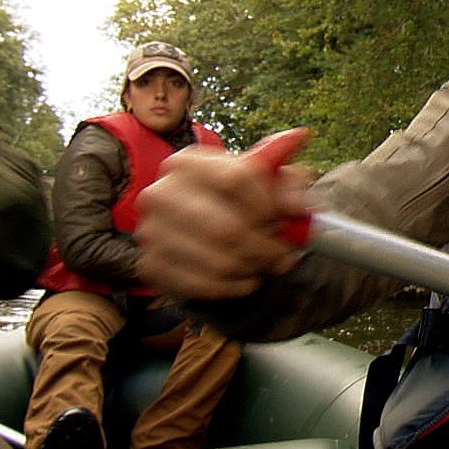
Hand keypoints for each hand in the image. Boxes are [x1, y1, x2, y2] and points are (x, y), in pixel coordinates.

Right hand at [134, 128, 315, 299]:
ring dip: (254, 267)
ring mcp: (151, 231)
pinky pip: (204, 285)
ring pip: (219, 261)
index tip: (290, 217)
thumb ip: (288, 180)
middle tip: (285, 252)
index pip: (235, 178)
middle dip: (266, 246)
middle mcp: (160, 193)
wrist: (202, 231)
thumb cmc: (240, 200)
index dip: (270, 204)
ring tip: (266, 263)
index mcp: (187, 162)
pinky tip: (246, 277)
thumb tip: (298, 180)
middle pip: (227, 228)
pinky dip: (236, 286)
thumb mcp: (268, 181)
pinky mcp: (151, 266)